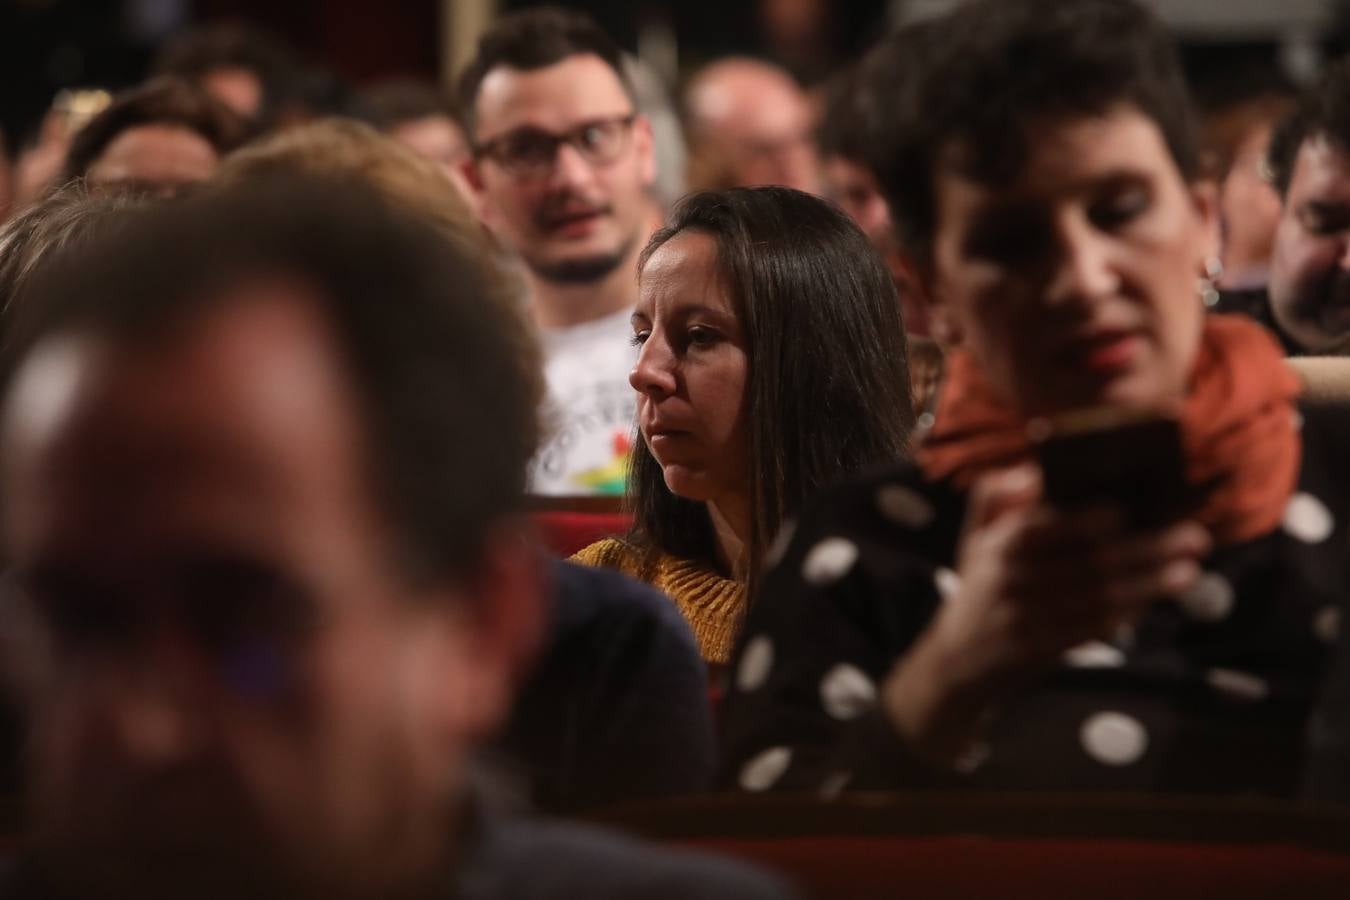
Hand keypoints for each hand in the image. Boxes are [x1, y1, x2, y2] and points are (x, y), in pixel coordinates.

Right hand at [883, 464, 1209, 763]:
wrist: (958, 662)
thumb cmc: (980, 588)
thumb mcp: (974, 537)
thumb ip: (995, 495)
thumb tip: (1032, 471)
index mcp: (999, 545)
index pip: (1044, 526)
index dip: (1084, 519)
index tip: (1125, 509)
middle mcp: (1013, 580)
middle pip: (1086, 560)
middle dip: (1144, 548)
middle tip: (1191, 536)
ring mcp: (1030, 617)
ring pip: (1098, 596)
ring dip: (1149, 584)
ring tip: (1188, 571)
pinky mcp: (1045, 648)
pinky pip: (1093, 628)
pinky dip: (1127, 614)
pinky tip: (1155, 602)